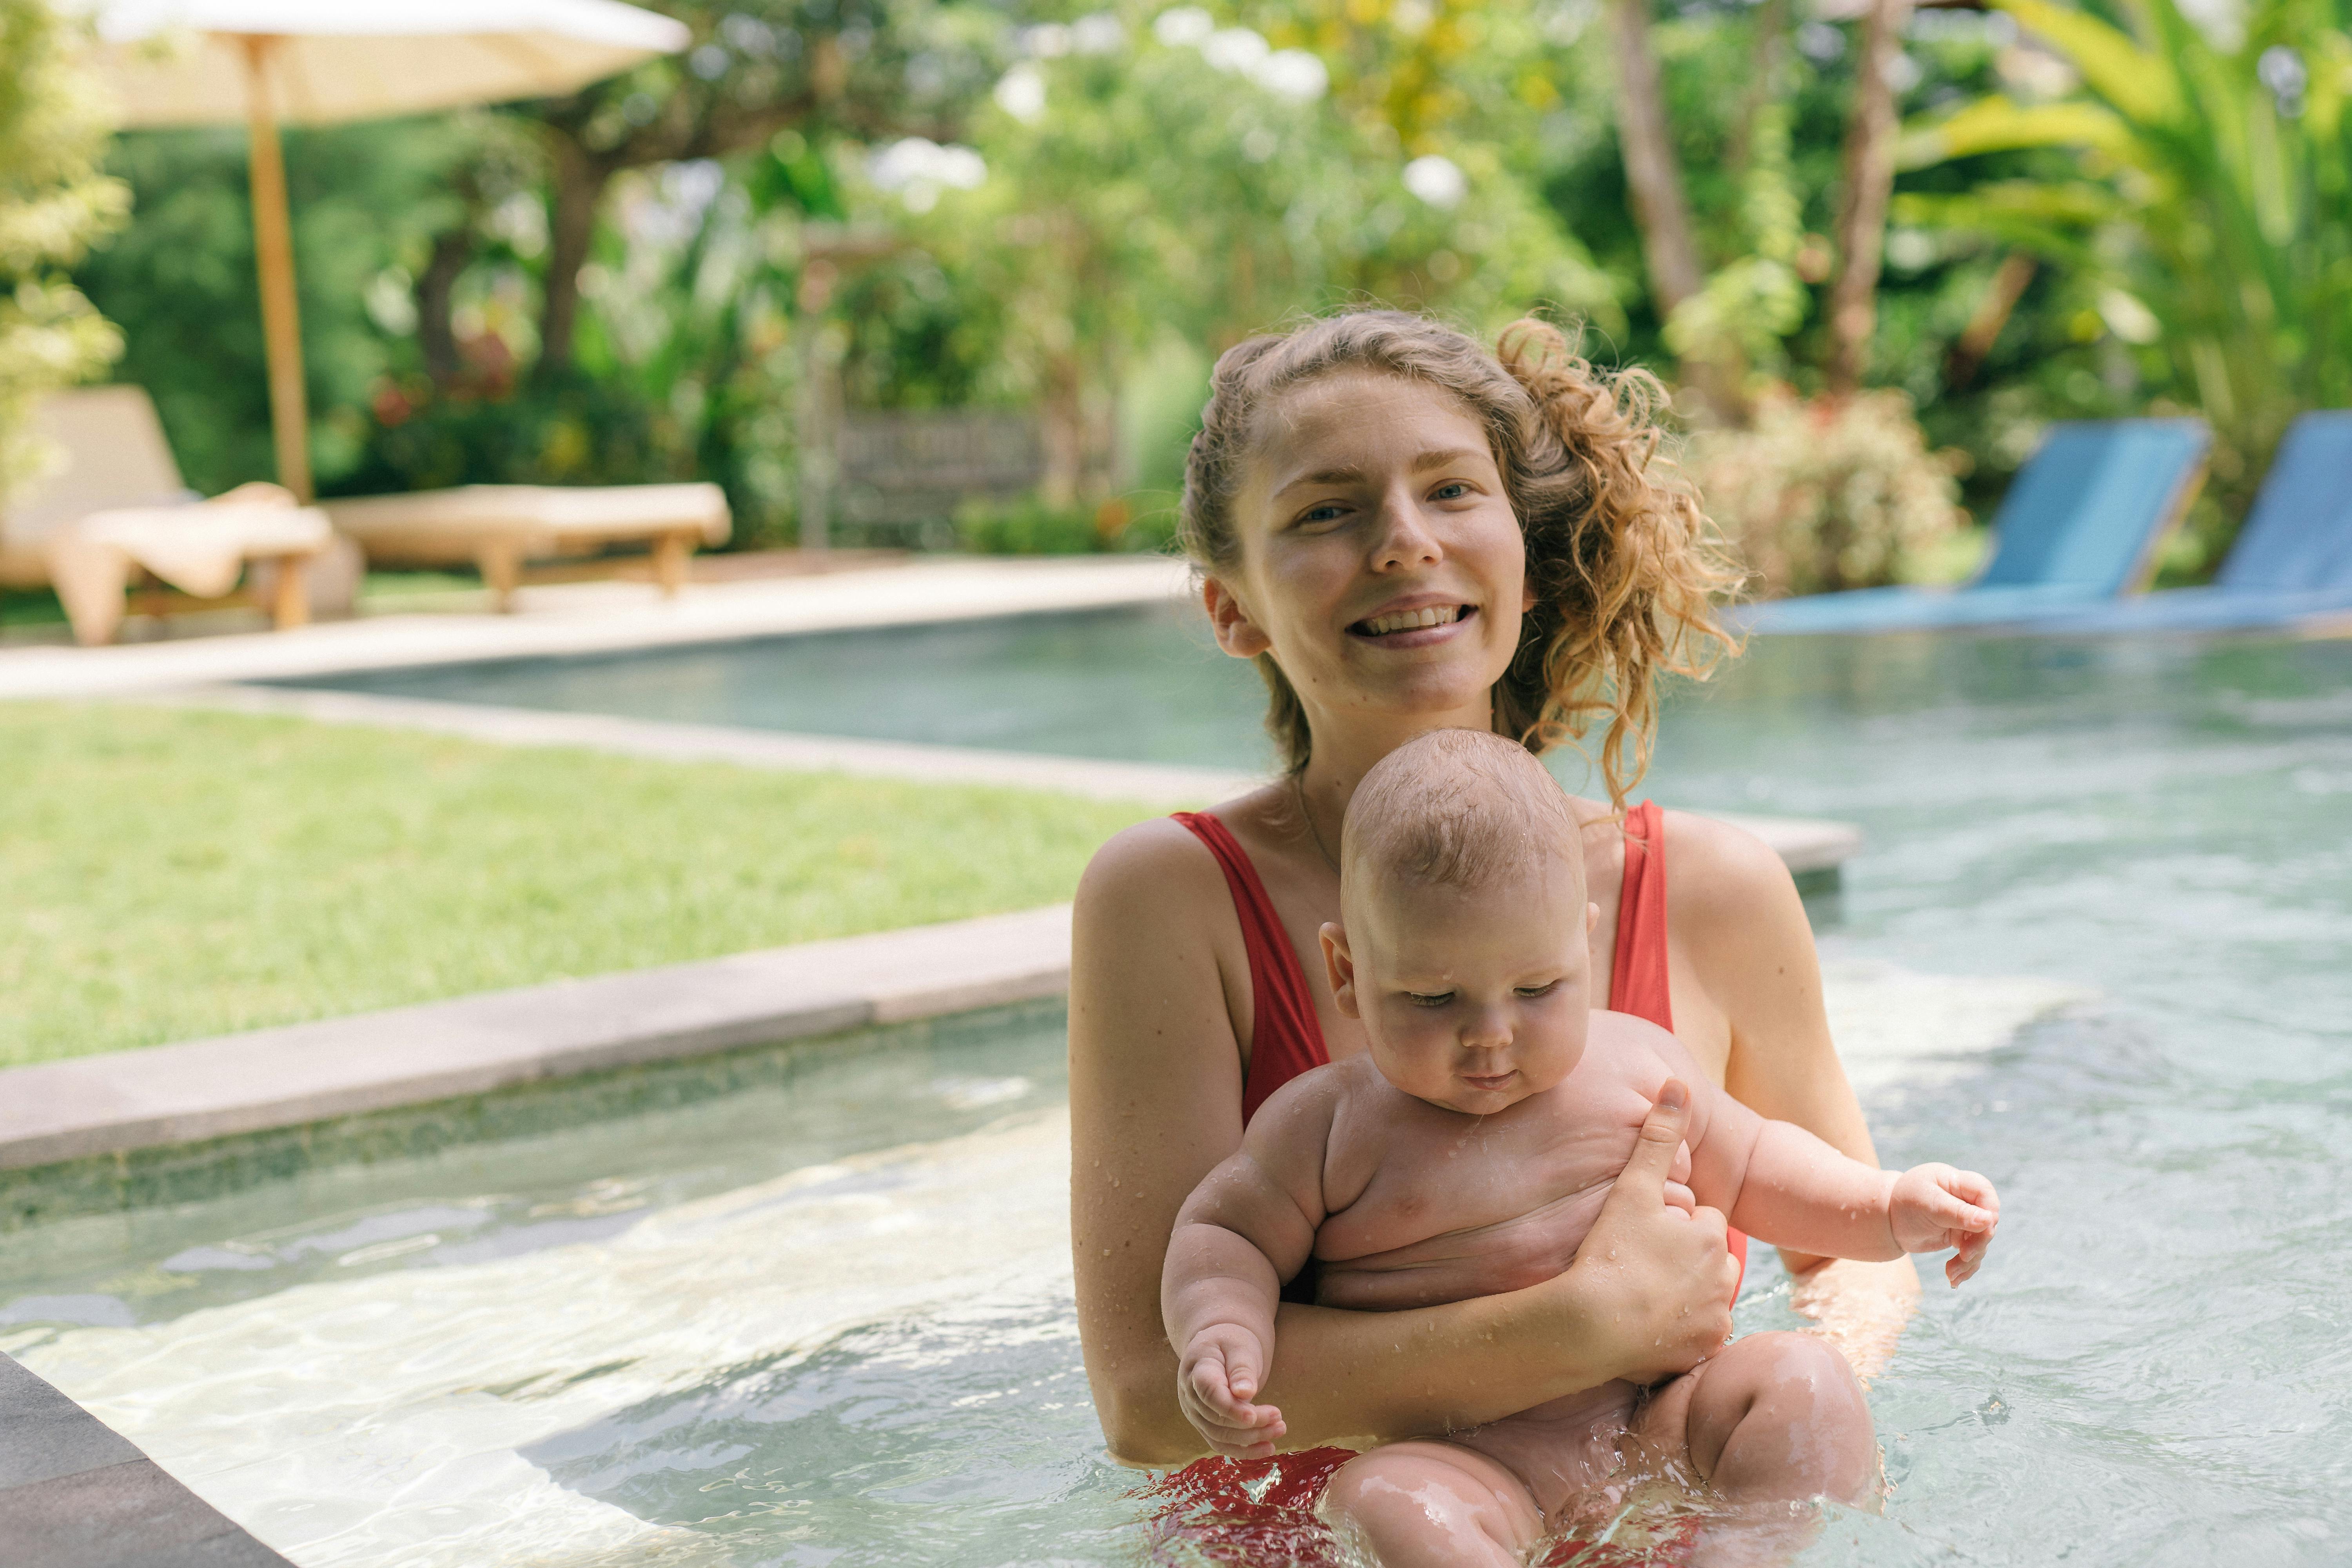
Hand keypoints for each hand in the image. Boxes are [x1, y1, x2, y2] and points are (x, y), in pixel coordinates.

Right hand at [1176, 1324, 1285, 1460]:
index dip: (1229, 1407)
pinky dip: (1243, 1450)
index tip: (1253, 1416)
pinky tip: (1267, 1448)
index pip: (1208, 1392)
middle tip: (1280, 1420)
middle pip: (1217, 1417)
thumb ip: (1242, 1368)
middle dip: (1250, 1423)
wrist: (1217, 1347)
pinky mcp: (1203, 1423)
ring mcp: (1194, 1411)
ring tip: (1280, 1429)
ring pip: (1219, 1435)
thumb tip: (1245, 1394)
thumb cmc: (1231, 1343)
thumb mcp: (1240, 1347)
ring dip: (1250, 1438)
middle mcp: (1189, 1393)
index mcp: (1197, 1368)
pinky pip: (1220, 1443)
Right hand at [1563, 1079, 1738, 1383]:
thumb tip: (1678, 1084)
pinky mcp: (1702, 1351)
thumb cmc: (1610, 1252)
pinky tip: (1648, 1326)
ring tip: (1642, 1295)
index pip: (1702, 1222)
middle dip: (1685, 1261)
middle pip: (1709, 1260)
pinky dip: (1680, 1331)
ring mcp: (1715, 1319)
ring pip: (1706, 1297)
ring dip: (1685, 1295)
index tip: (1642, 1237)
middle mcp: (1724, 1277)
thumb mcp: (1633, 1188)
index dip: (1672, 1227)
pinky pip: (1698, 1336)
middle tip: (1640, 1266)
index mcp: (1711, 1236)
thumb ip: (1658, 1136)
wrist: (1590, 1325)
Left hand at [1888, 1163, 1999, 1285]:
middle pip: (1987, 1222)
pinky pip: (1971, 1255)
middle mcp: (1964, 1201)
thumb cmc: (1905, 1204)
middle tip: (1964, 1256)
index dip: (1989, 1211)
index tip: (1984, 1229)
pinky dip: (1964, 1269)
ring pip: (1981, 1242)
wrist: (1887, 1220)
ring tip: (1950, 1274)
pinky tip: (1953, 1281)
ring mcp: (1964, 1220)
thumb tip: (1989, 1220)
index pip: (1985, 1192)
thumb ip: (1958, 1213)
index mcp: (1956, 1182)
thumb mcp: (1929, 1205)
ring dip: (1969, 1261)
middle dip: (1978, 1242)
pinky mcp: (1960, 1237)